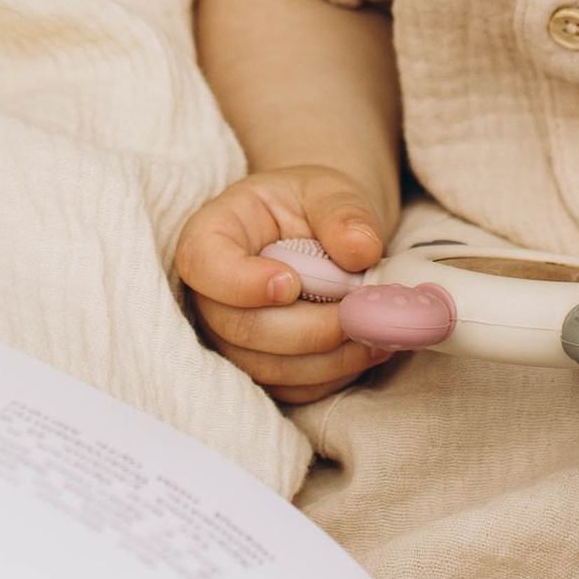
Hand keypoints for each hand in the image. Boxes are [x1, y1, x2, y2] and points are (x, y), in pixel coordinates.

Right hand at [175, 168, 387, 405]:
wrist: (319, 230)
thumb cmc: (312, 204)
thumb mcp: (328, 189)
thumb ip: (342, 212)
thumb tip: (361, 250)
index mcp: (212, 234)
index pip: (203, 265)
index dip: (242, 282)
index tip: (291, 283)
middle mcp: (209, 293)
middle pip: (240, 328)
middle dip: (308, 328)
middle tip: (359, 312)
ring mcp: (229, 338)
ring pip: (268, 368)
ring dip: (328, 357)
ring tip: (375, 329)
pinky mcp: (260, 367)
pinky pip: (292, 388)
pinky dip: (334, 374)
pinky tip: (368, 347)